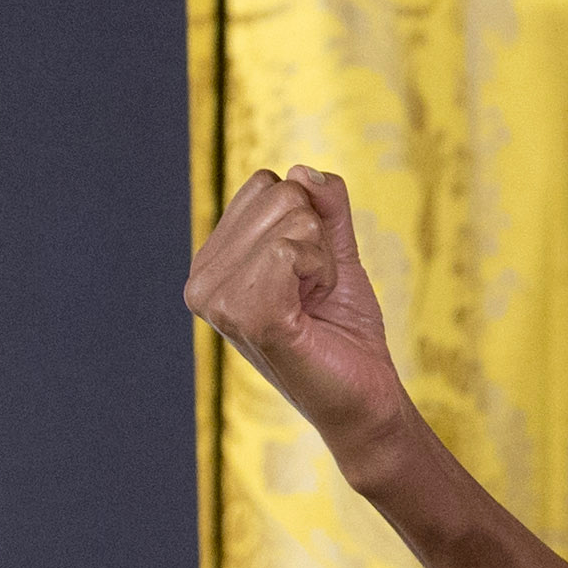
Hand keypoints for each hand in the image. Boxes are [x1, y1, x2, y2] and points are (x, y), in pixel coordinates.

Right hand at [186, 166, 409, 460]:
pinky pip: (293, 248)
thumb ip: (325, 207)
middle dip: (316, 238)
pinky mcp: (246, 314)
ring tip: (311, 304)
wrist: (365, 397)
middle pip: (278, 192)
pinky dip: (323, 271)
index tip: (307, 273)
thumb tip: (304, 169)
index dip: (307, 221)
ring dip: (321, 259)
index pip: (265, 184)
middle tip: (313, 293)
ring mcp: (218, 299)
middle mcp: (202, 280)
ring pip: (290, 217)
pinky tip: (312, 311)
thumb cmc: (345, 331)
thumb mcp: (336, 252)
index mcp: (212, 263)